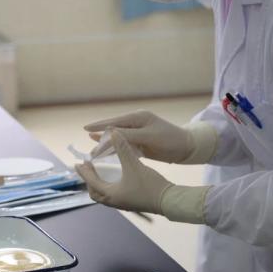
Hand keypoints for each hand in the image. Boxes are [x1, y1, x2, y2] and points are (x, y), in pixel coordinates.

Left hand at [75, 130, 172, 214]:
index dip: (84, 172)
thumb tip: (112, 132)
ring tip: (101, 173)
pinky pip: (115, 197)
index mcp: (111, 194)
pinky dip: (110, 187)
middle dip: (90, 181)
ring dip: (100, 185)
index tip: (78, 164)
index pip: (91, 182)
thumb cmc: (149, 185)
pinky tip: (118, 179)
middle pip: (95, 194)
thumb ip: (122, 148)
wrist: (169, 201)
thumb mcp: (134, 164)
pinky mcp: (133, 203)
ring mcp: (124, 204)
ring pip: (105, 197)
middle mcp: (115, 202)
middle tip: (89, 169)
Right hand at [84, 111, 217, 163]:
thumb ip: (128, 135)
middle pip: (113, 131)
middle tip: (89, 149)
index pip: (114, 122)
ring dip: (107, 145)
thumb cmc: (170, 140)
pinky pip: (124, 146)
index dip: (99, 127)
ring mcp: (138, 133)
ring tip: (93, 152)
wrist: (187, 148)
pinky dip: (115, 150)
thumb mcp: (148, 137)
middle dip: (100, 138)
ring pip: (118, 139)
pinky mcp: (141, 143)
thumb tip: (108, 133)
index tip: (85, 130)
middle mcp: (136, 123)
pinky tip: (106, 153)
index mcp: (137, 117)